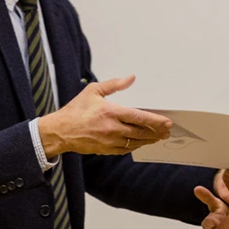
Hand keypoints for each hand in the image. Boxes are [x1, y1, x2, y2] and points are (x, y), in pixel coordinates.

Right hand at [38, 75, 171, 156]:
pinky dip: (135, 146)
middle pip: (141, 132)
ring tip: (158, 138)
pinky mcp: (106, 149)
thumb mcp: (93, 90)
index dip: (155, 121)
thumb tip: (131, 78)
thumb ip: (114, 84)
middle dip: (156, 132)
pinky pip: (125, 149)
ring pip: (135, 142)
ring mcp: (109, 141)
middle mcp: (112, 128)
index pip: (139, 117)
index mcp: (111, 112)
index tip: (167, 122)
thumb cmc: (76, 110)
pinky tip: (140, 143)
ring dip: (148, 140)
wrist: (60, 131)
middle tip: (167, 132)